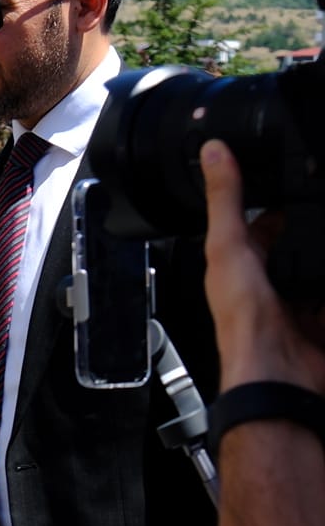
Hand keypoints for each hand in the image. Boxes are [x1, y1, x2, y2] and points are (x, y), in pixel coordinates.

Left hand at [202, 139, 324, 392]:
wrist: (278, 373)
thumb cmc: (244, 322)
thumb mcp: (229, 248)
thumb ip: (226, 201)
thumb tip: (212, 153)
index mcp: (239, 269)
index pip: (260, 229)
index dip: (277, 206)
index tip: (296, 182)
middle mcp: (268, 286)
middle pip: (296, 248)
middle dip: (312, 228)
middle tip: (323, 200)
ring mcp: (300, 306)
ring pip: (319, 271)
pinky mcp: (323, 322)